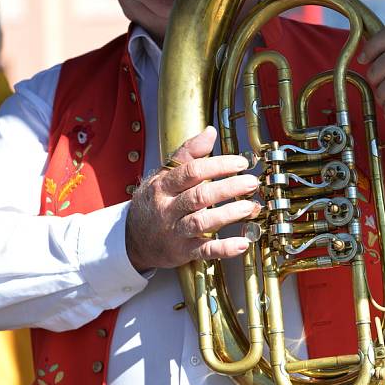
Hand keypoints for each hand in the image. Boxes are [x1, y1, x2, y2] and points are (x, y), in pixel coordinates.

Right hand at [125, 126, 259, 271]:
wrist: (133, 238)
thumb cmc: (154, 201)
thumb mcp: (164, 174)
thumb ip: (188, 153)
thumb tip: (209, 132)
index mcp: (164, 185)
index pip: (192, 171)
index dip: (218, 165)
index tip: (240, 163)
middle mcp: (168, 208)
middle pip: (199, 196)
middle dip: (228, 188)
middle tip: (251, 182)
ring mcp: (175, 231)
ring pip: (202, 222)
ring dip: (228, 215)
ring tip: (250, 207)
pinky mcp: (183, 251)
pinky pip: (204, 251)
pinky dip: (224, 248)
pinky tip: (241, 243)